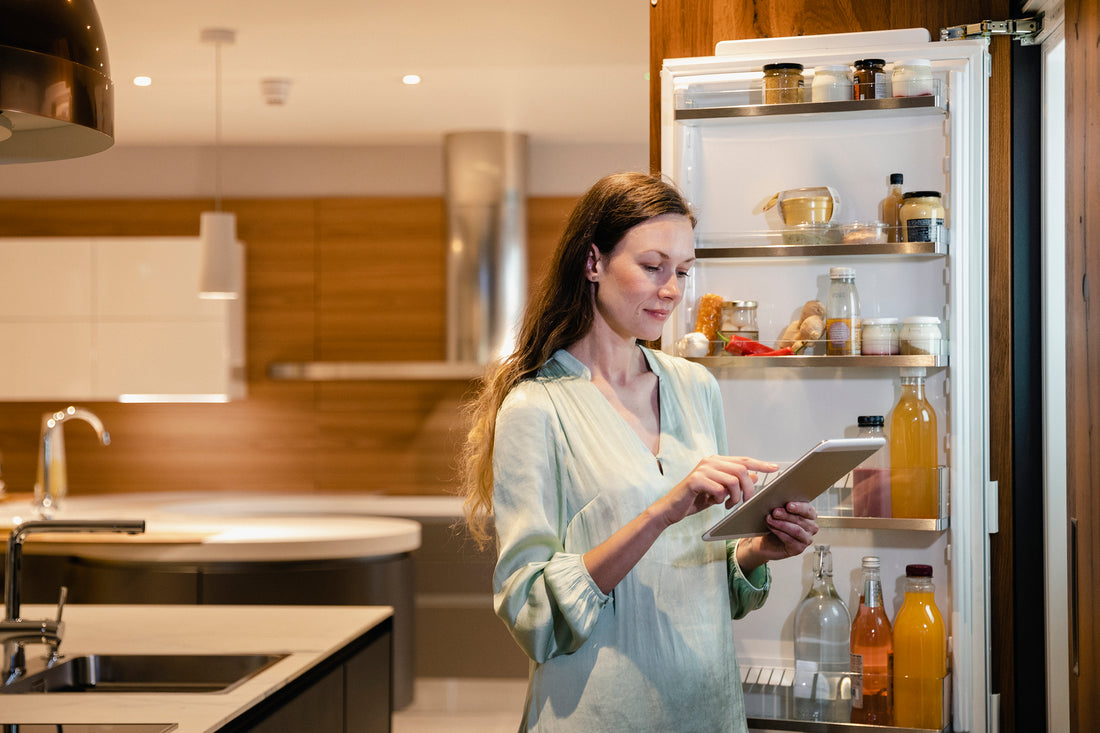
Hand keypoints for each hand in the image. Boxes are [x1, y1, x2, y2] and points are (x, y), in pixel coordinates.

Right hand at [652, 455, 778, 527]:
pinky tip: (715, 502)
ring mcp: (702, 469)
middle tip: (746, 501)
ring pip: (732, 480)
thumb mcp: (720, 492)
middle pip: (741, 470)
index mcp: (716, 461)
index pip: (744, 460)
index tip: (775, 468)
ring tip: (729, 504)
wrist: (671, 508)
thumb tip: (756, 477)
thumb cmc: (695, 499)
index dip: (761, 464)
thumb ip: (735, 483)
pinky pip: (719, 489)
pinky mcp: (695, 480)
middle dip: (748, 488)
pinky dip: (721, 499)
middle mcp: (710, 461)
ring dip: (735, 496)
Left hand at [737, 501, 819, 570]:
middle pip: (800, 520)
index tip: (788, 505)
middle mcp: (811, 527)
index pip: (808, 510)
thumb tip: (777, 498)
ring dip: (781, 524)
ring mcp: (806, 539)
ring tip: (770, 519)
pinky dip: (779, 533)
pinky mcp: (799, 549)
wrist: (765, 541)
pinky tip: (772, 528)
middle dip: (786, 515)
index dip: (799, 507)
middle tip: (774, 511)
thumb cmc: (774, 524)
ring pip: (796, 530)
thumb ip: (781, 504)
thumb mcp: (779, 512)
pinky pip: (790, 540)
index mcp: (809, 515)